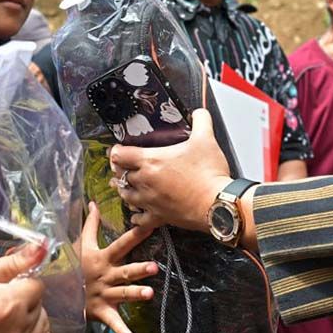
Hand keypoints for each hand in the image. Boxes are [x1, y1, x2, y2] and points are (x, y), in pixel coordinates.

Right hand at [0, 246, 52, 332]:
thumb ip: (10, 264)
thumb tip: (40, 249)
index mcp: (7, 306)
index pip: (36, 285)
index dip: (20, 282)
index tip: (3, 287)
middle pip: (40, 307)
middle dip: (23, 301)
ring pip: (42, 329)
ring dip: (29, 322)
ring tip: (1, 322)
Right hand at [81, 201, 158, 332]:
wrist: (56, 293)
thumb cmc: (73, 266)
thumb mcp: (81, 244)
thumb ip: (90, 224)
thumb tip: (94, 202)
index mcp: (102, 259)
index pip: (121, 244)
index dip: (135, 235)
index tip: (150, 226)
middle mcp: (105, 277)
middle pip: (124, 272)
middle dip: (139, 270)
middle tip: (155, 266)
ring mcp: (104, 295)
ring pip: (122, 294)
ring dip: (135, 295)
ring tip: (150, 294)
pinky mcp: (102, 311)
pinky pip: (113, 322)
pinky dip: (121, 331)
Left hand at [110, 108, 232, 231]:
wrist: (217, 204)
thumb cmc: (209, 175)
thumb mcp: (206, 139)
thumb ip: (201, 121)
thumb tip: (199, 113)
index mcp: (151, 161)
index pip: (120, 155)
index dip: (115, 150)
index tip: (118, 149)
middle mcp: (145, 182)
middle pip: (120, 175)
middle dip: (120, 170)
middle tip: (121, 166)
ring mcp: (150, 201)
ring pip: (126, 196)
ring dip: (124, 189)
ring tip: (125, 186)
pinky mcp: (159, 216)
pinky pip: (140, 219)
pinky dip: (135, 216)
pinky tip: (136, 215)